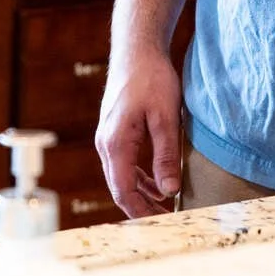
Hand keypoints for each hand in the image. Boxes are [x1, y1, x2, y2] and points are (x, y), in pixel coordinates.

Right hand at [96, 43, 184, 217]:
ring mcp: (108, 138)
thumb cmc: (151, 79)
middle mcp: (105, 144)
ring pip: (121, 177)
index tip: (161, 225)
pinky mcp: (115, 132)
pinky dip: (139, 178)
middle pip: (120, 187)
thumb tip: (169, 190)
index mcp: (115, 144)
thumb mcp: (165, 118)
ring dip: (141, 194)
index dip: (141, 212)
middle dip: (142, 208)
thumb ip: (165, 156)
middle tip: (167, 222)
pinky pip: (124, 164)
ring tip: (165, 208)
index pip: (123, 190)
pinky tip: (157, 184)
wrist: (137, 50)